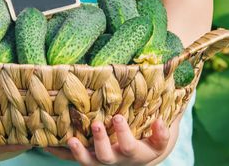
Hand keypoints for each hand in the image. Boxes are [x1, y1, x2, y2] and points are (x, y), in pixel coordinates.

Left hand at [44, 115, 169, 165]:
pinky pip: (75, 158)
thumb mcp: (163, 122)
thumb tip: (181, 72)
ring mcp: (106, 160)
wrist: (140, 156)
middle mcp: (124, 158)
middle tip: (106, 122)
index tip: (159, 122)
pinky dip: (62, 152)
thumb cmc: (151, 133)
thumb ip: (168, 104)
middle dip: (110, 140)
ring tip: (73, 139)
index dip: (158, 135)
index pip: (154, 143)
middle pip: (115, 155)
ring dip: (82, 152)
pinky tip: (47, 145)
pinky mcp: (92, 159)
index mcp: (146, 150)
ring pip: (93, 161)